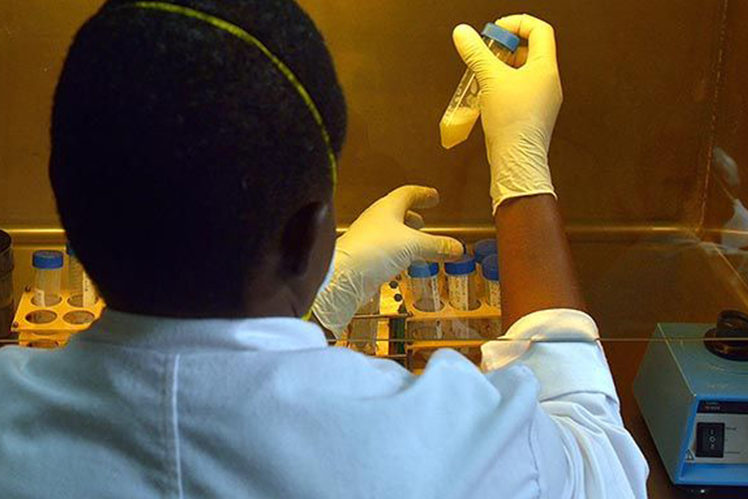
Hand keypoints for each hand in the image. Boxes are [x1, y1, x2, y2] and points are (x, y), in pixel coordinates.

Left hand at [312, 186, 463, 335]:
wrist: (342, 276)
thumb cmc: (374, 250)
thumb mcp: (413, 245)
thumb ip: (436, 245)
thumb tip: (458, 247)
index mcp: (387, 208)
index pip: (407, 194)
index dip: (422, 194)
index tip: (433, 196)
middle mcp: (376, 221)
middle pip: (397, 213)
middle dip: (412, 217)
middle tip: (424, 221)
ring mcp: (368, 240)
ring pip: (391, 234)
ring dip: (405, 237)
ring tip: (418, 244)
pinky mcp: (365, 259)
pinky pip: (386, 252)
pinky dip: (398, 255)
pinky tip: (404, 265)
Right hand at [452, 14, 561, 211]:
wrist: (517, 162)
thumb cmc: (512, 124)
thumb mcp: (490, 80)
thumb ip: (476, 53)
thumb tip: (463, 33)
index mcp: (546, 68)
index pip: (539, 30)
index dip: (516, 23)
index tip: (495, 31)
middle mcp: (548, 83)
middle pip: (529, 50)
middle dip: (504, 48)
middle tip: (485, 53)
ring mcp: (541, 100)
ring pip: (521, 72)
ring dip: (500, 69)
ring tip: (482, 76)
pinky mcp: (531, 116)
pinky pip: (517, 91)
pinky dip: (501, 87)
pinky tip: (485, 96)